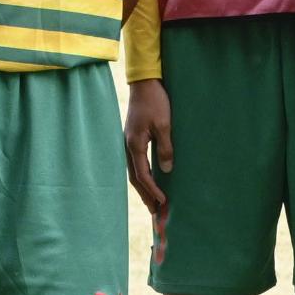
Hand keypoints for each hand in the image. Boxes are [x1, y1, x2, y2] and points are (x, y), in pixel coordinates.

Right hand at [124, 78, 172, 216]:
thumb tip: (166, 170)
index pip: (143, 175)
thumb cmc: (155, 101)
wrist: (144, 82)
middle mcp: (128, 145)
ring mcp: (128, 141)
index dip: (153, 190)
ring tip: (152, 201)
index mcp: (135, 144)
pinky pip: (135, 162)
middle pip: (135, 177)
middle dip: (145, 195)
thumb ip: (165, 148)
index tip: (164, 202)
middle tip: (156, 212)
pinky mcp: (132, 137)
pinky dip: (141, 175)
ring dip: (142, 187)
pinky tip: (148, 179)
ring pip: (133, 171)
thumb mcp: (165, 124)